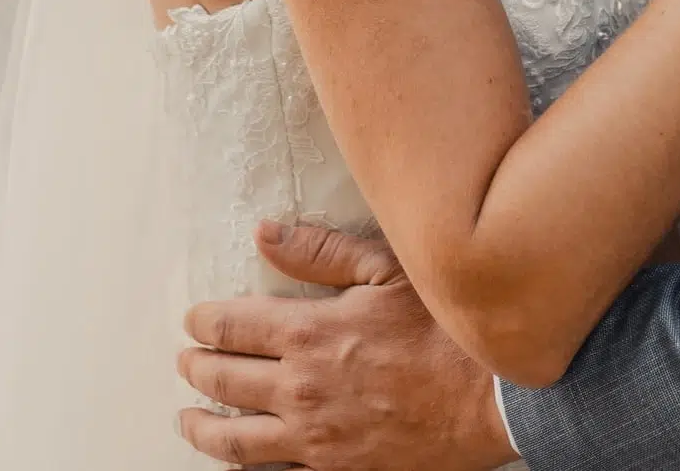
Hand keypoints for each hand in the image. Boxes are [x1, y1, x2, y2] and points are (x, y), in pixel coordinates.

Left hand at [178, 221, 516, 470]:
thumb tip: (265, 233)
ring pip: (233, 438)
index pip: (229, 326)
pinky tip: (239, 458)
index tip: (194, 319)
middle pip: (221, 380)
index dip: (203, 321)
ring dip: (202, 425)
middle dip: (196, 367)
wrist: (493, 400)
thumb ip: (321, 252)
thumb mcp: (388, 271)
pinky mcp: (334, 468)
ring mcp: (313, 437)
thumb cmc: (446, 329)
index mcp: (307, 333)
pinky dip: (245, 464)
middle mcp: (298, 389)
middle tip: (187, 360)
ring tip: (188, 418)